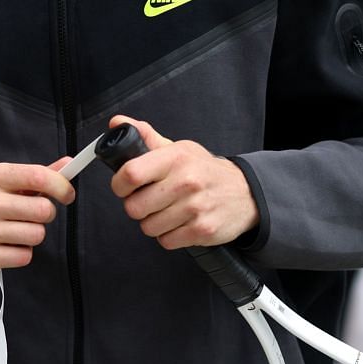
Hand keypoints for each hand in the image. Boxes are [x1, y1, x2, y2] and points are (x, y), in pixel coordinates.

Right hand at [0, 162, 74, 277]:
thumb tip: (68, 165)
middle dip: (44, 214)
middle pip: (43, 209)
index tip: (67, 194)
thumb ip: (34, 175)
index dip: (61, 186)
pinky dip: (21, 252)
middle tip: (30, 215)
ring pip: (37, 234)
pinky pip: (24, 256)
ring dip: (32, 235)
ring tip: (14, 231)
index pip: (38, 176)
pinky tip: (5, 246)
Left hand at [106, 115, 257, 249]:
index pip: (131, 173)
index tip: (124, 186)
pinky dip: (169, 236)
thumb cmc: (204, 171)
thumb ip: (146, 137)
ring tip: (168, 211)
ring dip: (153, 223)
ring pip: (148, 227)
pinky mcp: (202, 230)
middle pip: (134, 207)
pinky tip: (180, 222)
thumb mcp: (179, 149)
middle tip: (151, 200)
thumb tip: (117, 122)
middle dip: (137, 207)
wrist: (245, 193)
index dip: (120, 184)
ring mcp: (195, 207)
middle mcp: (186, 181)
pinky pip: (166, 241)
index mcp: (176, 158)